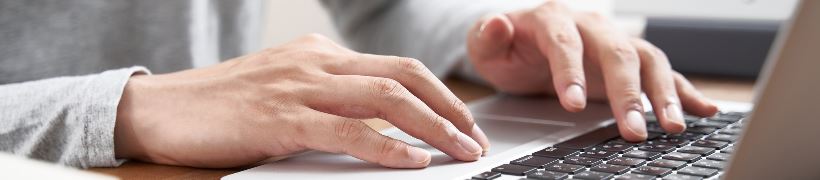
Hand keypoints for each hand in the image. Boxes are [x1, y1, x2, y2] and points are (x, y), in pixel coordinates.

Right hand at [113, 34, 488, 167]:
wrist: (161, 110)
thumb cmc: (222, 106)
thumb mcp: (285, 90)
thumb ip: (329, 98)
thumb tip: (378, 124)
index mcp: (320, 54)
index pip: (396, 68)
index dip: (439, 95)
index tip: (463, 122)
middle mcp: (316, 63)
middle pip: (403, 78)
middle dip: (449, 109)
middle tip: (475, 139)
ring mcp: (299, 87)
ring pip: (385, 100)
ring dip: (433, 128)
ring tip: (460, 153)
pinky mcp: (280, 118)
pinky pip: (348, 131)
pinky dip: (387, 147)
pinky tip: (412, 162)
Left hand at [466, 0, 717, 140]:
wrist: (524, 43)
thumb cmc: (507, 47)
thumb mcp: (486, 45)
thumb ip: (487, 37)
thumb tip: (496, 24)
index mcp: (553, 19)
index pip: (566, 43)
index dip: (571, 72)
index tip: (573, 104)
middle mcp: (592, 26)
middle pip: (617, 53)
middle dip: (627, 93)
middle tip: (633, 130)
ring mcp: (616, 42)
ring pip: (647, 61)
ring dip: (662, 94)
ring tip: (672, 126)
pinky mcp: (631, 61)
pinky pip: (663, 72)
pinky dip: (684, 89)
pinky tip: (703, 109)